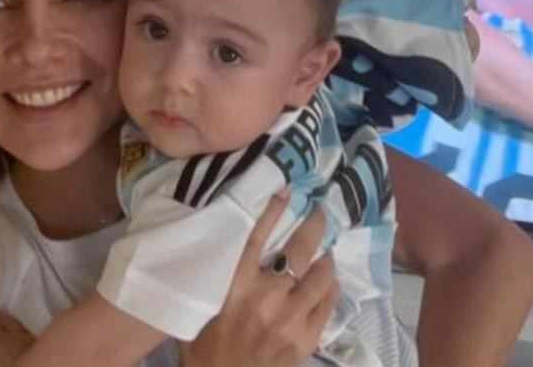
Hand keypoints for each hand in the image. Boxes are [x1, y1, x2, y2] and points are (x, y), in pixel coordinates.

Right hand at [180, 190, 339, 366]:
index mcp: (234, 285)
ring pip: (320, 275)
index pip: (257, 237)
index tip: (288, 190)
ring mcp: (289, 318)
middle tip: (321, 214)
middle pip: (298, 250)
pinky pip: (327, 303)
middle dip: (315, 227)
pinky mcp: (305, 338)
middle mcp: (265, 297)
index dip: (274, 210)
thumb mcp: (202, 302)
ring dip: (326, 259)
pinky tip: (327, 281)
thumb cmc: (204, 342)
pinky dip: (330, 287)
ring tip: (326, 251)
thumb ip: (219, 273)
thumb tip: (226, 239)